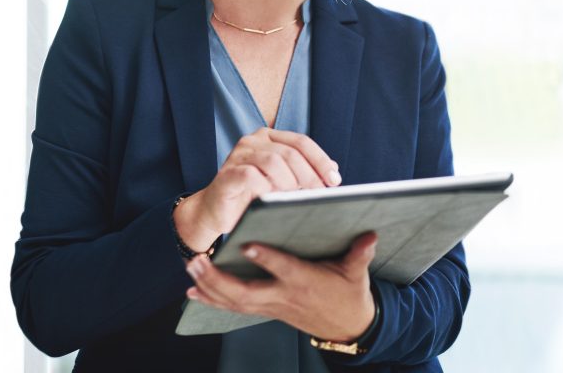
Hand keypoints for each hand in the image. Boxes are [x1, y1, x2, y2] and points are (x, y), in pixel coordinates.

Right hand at [174, 128, 340, 250]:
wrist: (215, 211)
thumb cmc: (252, 196)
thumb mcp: (283, 182)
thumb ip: (304, 173)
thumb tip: (334, 170)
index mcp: (269, 137)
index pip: (301, 142)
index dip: (320, 160)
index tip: (335, 180)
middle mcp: (253, 141)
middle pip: (290, 152)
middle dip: (309, 174)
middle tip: (319, 194)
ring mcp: (238, 155)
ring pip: (273, 161)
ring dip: (289, 182)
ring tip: (294, 198)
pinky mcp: (227, 173)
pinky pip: (252, 176)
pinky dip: (267, 189)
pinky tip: (271, 200)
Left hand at [186, 232, 378, 341]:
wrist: (347, 327)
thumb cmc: (349, 293)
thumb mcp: (357, 272)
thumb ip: (360, 253)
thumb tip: (371, 235)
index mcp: (305, 281)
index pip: (283, 270)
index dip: (265, 259)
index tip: (246, 246)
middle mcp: (284, 296)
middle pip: (245, 292)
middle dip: (218, 278)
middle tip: (199, 260)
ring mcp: (272, 306)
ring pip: (234, 301)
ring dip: (209, 286)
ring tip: (191, 267)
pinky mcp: (267, 310)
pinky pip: (234, 308)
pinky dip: (212, 300)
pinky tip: (193, 290)